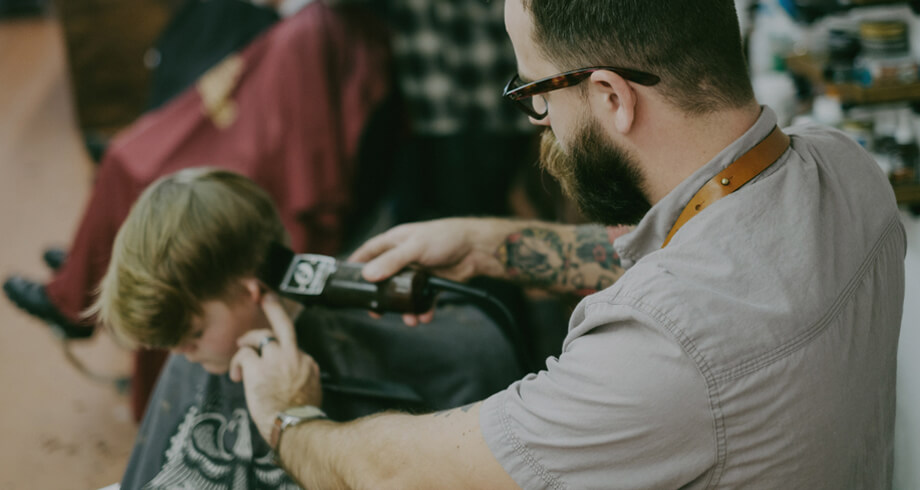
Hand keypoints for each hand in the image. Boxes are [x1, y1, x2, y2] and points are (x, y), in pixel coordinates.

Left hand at [230, 293, 321, 443]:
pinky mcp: (258, 368)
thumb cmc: (300, 416)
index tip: (275, 349)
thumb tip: (300, 372)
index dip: (281, 347)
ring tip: (241, 351)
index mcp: (307, 362)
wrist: (296, 426)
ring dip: (247, 343)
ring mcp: (276, 359)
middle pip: (284, 324)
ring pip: (260, 336)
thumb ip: (303, 375)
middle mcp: (294, 355)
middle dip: (273, 307)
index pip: (292, 345)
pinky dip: (237, 363)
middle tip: (266, 296)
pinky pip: (244, 354)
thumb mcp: (311, 390)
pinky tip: (237, 375)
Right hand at [348, 218, 509, 324]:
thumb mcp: (415, 247)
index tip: (346, 280)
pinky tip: (424, 317)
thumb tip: (368, 276)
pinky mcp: (431, 282)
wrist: (476, 248)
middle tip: (375, 311)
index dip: (356, 264)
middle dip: (380, 296)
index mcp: (395, 241)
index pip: (369, 252)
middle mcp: (404, 256)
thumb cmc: (445, 237)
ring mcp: (417, 271)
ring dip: (404, 308)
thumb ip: (392, 261)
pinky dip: (423, 309)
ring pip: (403, 293)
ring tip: (408, 320)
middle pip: (384, 278)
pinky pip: (422, 299)